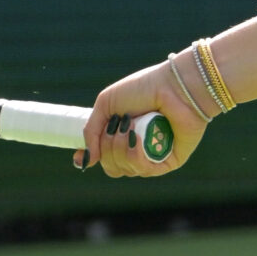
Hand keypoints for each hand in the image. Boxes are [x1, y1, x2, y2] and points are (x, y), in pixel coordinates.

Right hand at [77, 58, 209, 178]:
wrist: (175, 85)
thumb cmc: (144, 89)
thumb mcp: (107, 104)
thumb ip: (91, 132)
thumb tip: (84, 161)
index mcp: (123, 136)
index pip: (104, 159)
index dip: (91, 158)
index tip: (81, 156)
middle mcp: (138, 149)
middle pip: (111, 166)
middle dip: (107, 147)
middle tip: (118, 125)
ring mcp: (154, 157)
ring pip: (124, 169)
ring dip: (121, 148)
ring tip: (130, 128)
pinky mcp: (170, 161)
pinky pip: (145, 169)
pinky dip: (136, 155)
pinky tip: (138, 138)